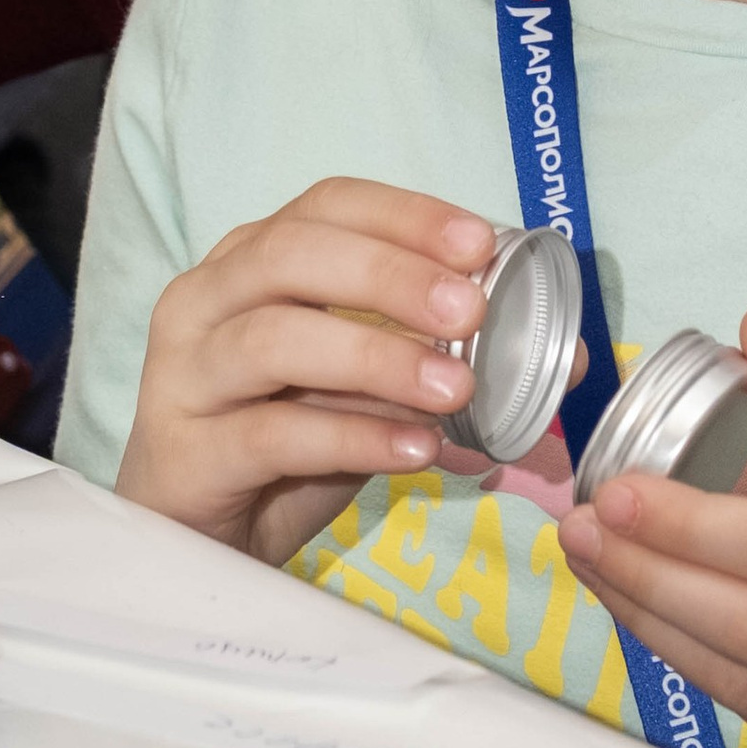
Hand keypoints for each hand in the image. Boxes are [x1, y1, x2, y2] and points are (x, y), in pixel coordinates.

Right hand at [116, 179, 506, 565]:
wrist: (201, 541)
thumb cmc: (286, 444)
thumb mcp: (367, 391)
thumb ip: (437, 360)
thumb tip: (563, 357)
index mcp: (250, 261)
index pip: (327, 206)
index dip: (404, 215)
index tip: (479, 242)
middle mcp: (205, 300)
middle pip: (292, 256)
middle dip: (390, 274)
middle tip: (472, 307)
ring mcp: (183, 375)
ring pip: (275, 339)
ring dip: (378, 358)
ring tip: (458, 389)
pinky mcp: (184, 452)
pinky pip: (271, 432)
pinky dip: (353, 436)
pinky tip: (416, 450)